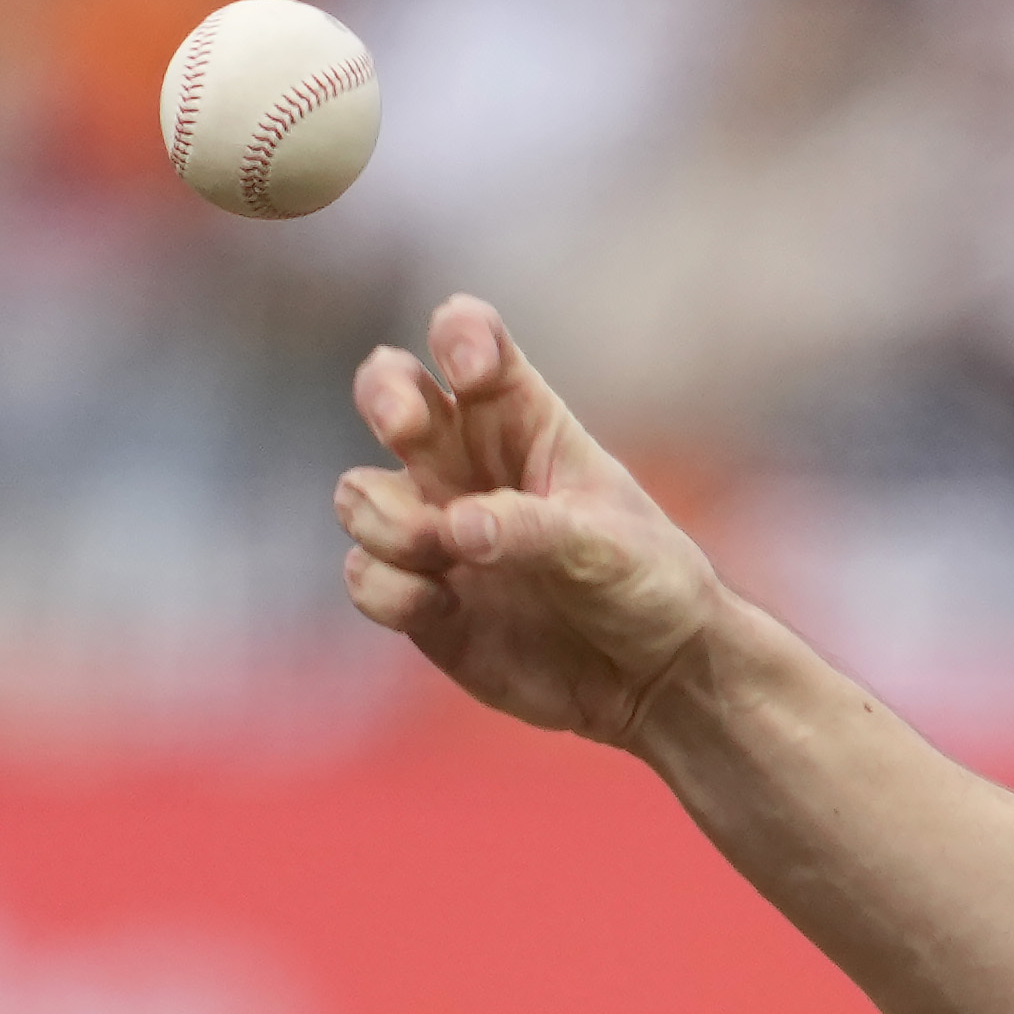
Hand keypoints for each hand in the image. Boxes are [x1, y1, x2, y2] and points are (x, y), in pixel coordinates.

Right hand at [340, 297, 731, 759]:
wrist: (651, 678)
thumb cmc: (645, 586)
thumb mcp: (608, 547)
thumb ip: (534, 530)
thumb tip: (456, 527)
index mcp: (523, 420)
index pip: (472, 341)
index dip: (459, 336)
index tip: (470, 369)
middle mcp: (466, 463)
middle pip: (390, 390)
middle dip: (383, 395)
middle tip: (402, 425)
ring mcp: (436, 529)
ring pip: (362, 493)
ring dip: (385, 516)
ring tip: (440, 551)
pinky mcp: (420, 597)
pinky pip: (366, 577)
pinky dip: (388, 590)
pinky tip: (438, 609)